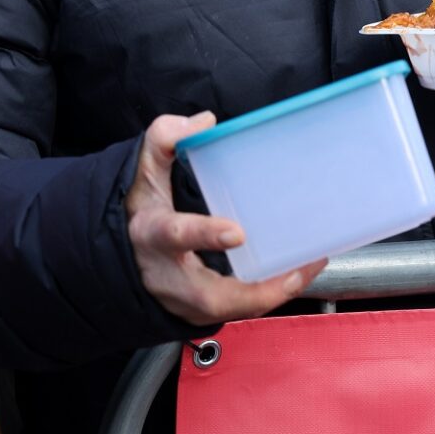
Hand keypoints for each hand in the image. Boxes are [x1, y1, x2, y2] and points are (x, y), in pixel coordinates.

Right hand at [125, 112, 325, 325]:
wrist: (124, 255)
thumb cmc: (141, 211)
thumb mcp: (144, 173)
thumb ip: (164, 141)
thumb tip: (203, 123)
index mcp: (152, 234)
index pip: (174, 235)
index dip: (203, 235)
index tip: (236, 231)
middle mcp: (168, 275)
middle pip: (208, 295)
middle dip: (254, 290)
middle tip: (296, 269)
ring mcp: (183, 300)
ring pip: (229, 309)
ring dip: (272, 293)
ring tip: (310, 267)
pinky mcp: (201, 310)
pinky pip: (238, 308)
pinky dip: (270, 295)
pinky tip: (300, 273)